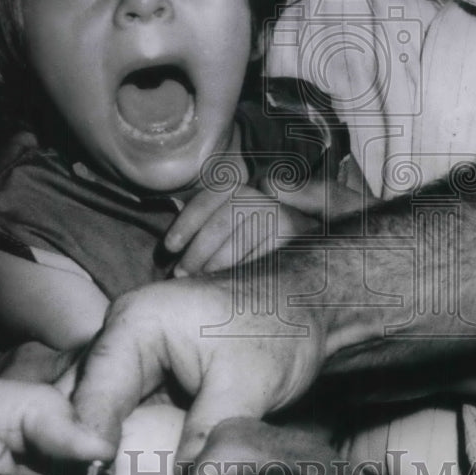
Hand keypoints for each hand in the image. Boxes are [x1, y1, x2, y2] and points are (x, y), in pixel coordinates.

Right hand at [73, 276, 327, 464]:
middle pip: (73, 403)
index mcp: (134, 323)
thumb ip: (208, 435)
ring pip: (88, 415)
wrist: (301, 305)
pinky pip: (115, 420)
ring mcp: (127, 359)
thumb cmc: (278, 326)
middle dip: (74, 454)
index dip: (84, 443)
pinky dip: (117, 452)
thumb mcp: (247, 383)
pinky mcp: (141, 381)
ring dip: (91, 457)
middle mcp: (118, 337)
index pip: (91, 391)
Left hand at [164, 184, 316, 275]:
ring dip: (215, 265)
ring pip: (239, 241)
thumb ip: (207, 225)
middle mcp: (263, 197)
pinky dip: (239, 273)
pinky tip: (228, 285)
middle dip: (197, 251)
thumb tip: (173, 244)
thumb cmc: (253, 244)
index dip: (188, 221)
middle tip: (180, 274)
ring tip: (200, 283)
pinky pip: (259, 258)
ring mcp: (282, 216)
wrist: (306, 251)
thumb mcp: (231, 227)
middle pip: (223, 221)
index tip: (169, 247)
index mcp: (241, 190)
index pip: (212, 196)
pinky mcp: (293, 240)